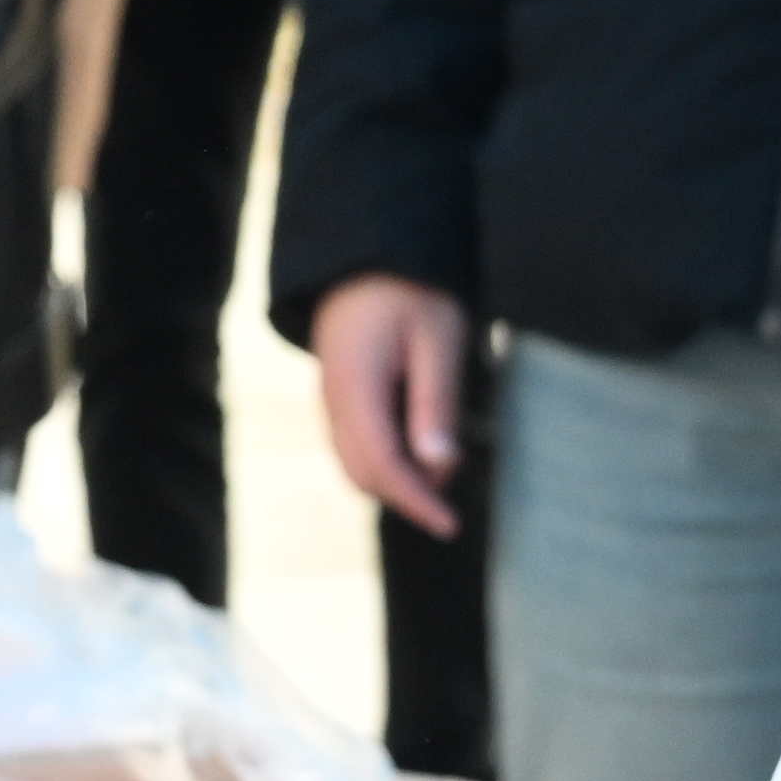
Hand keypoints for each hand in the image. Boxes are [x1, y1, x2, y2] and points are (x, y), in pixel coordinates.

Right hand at [314, 277, 470, 540]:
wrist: (364, 254)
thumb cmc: (410, 290)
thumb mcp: (439, 339)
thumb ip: (436, 404)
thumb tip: (439, 467)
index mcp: (355, 388)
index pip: (384, 466)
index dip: (417, 501)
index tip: (450, 525)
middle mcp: (333, 400)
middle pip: (363, 474)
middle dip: (406, 495)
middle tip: (451, 501)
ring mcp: (329, 398)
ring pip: (355, 462)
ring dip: (395, 478)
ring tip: (439, 466)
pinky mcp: (336, 393)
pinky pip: (354, 443)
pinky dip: (384, 459)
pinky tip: (418, 444)